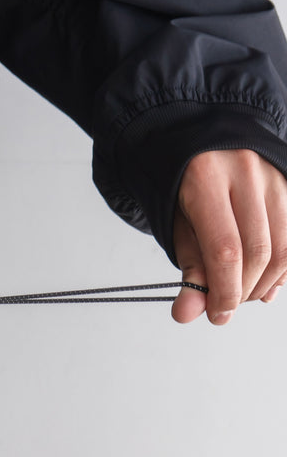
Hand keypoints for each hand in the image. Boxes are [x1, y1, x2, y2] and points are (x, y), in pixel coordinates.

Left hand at [172, 149, 286, 324]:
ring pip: (284, 248)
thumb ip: (189, 267)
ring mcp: (273, 175)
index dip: (224, 291)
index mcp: (206, 178)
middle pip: (258, 251)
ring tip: (243, 291)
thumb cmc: (188, 187)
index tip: (217, 313)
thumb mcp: (179, 224)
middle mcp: (244, 171)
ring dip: (265, 283)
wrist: (203, 143)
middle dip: (244, 289)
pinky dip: (283, 269)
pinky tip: (266, 280)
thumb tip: (186, 312)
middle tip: (227, 303)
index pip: (225, 250)